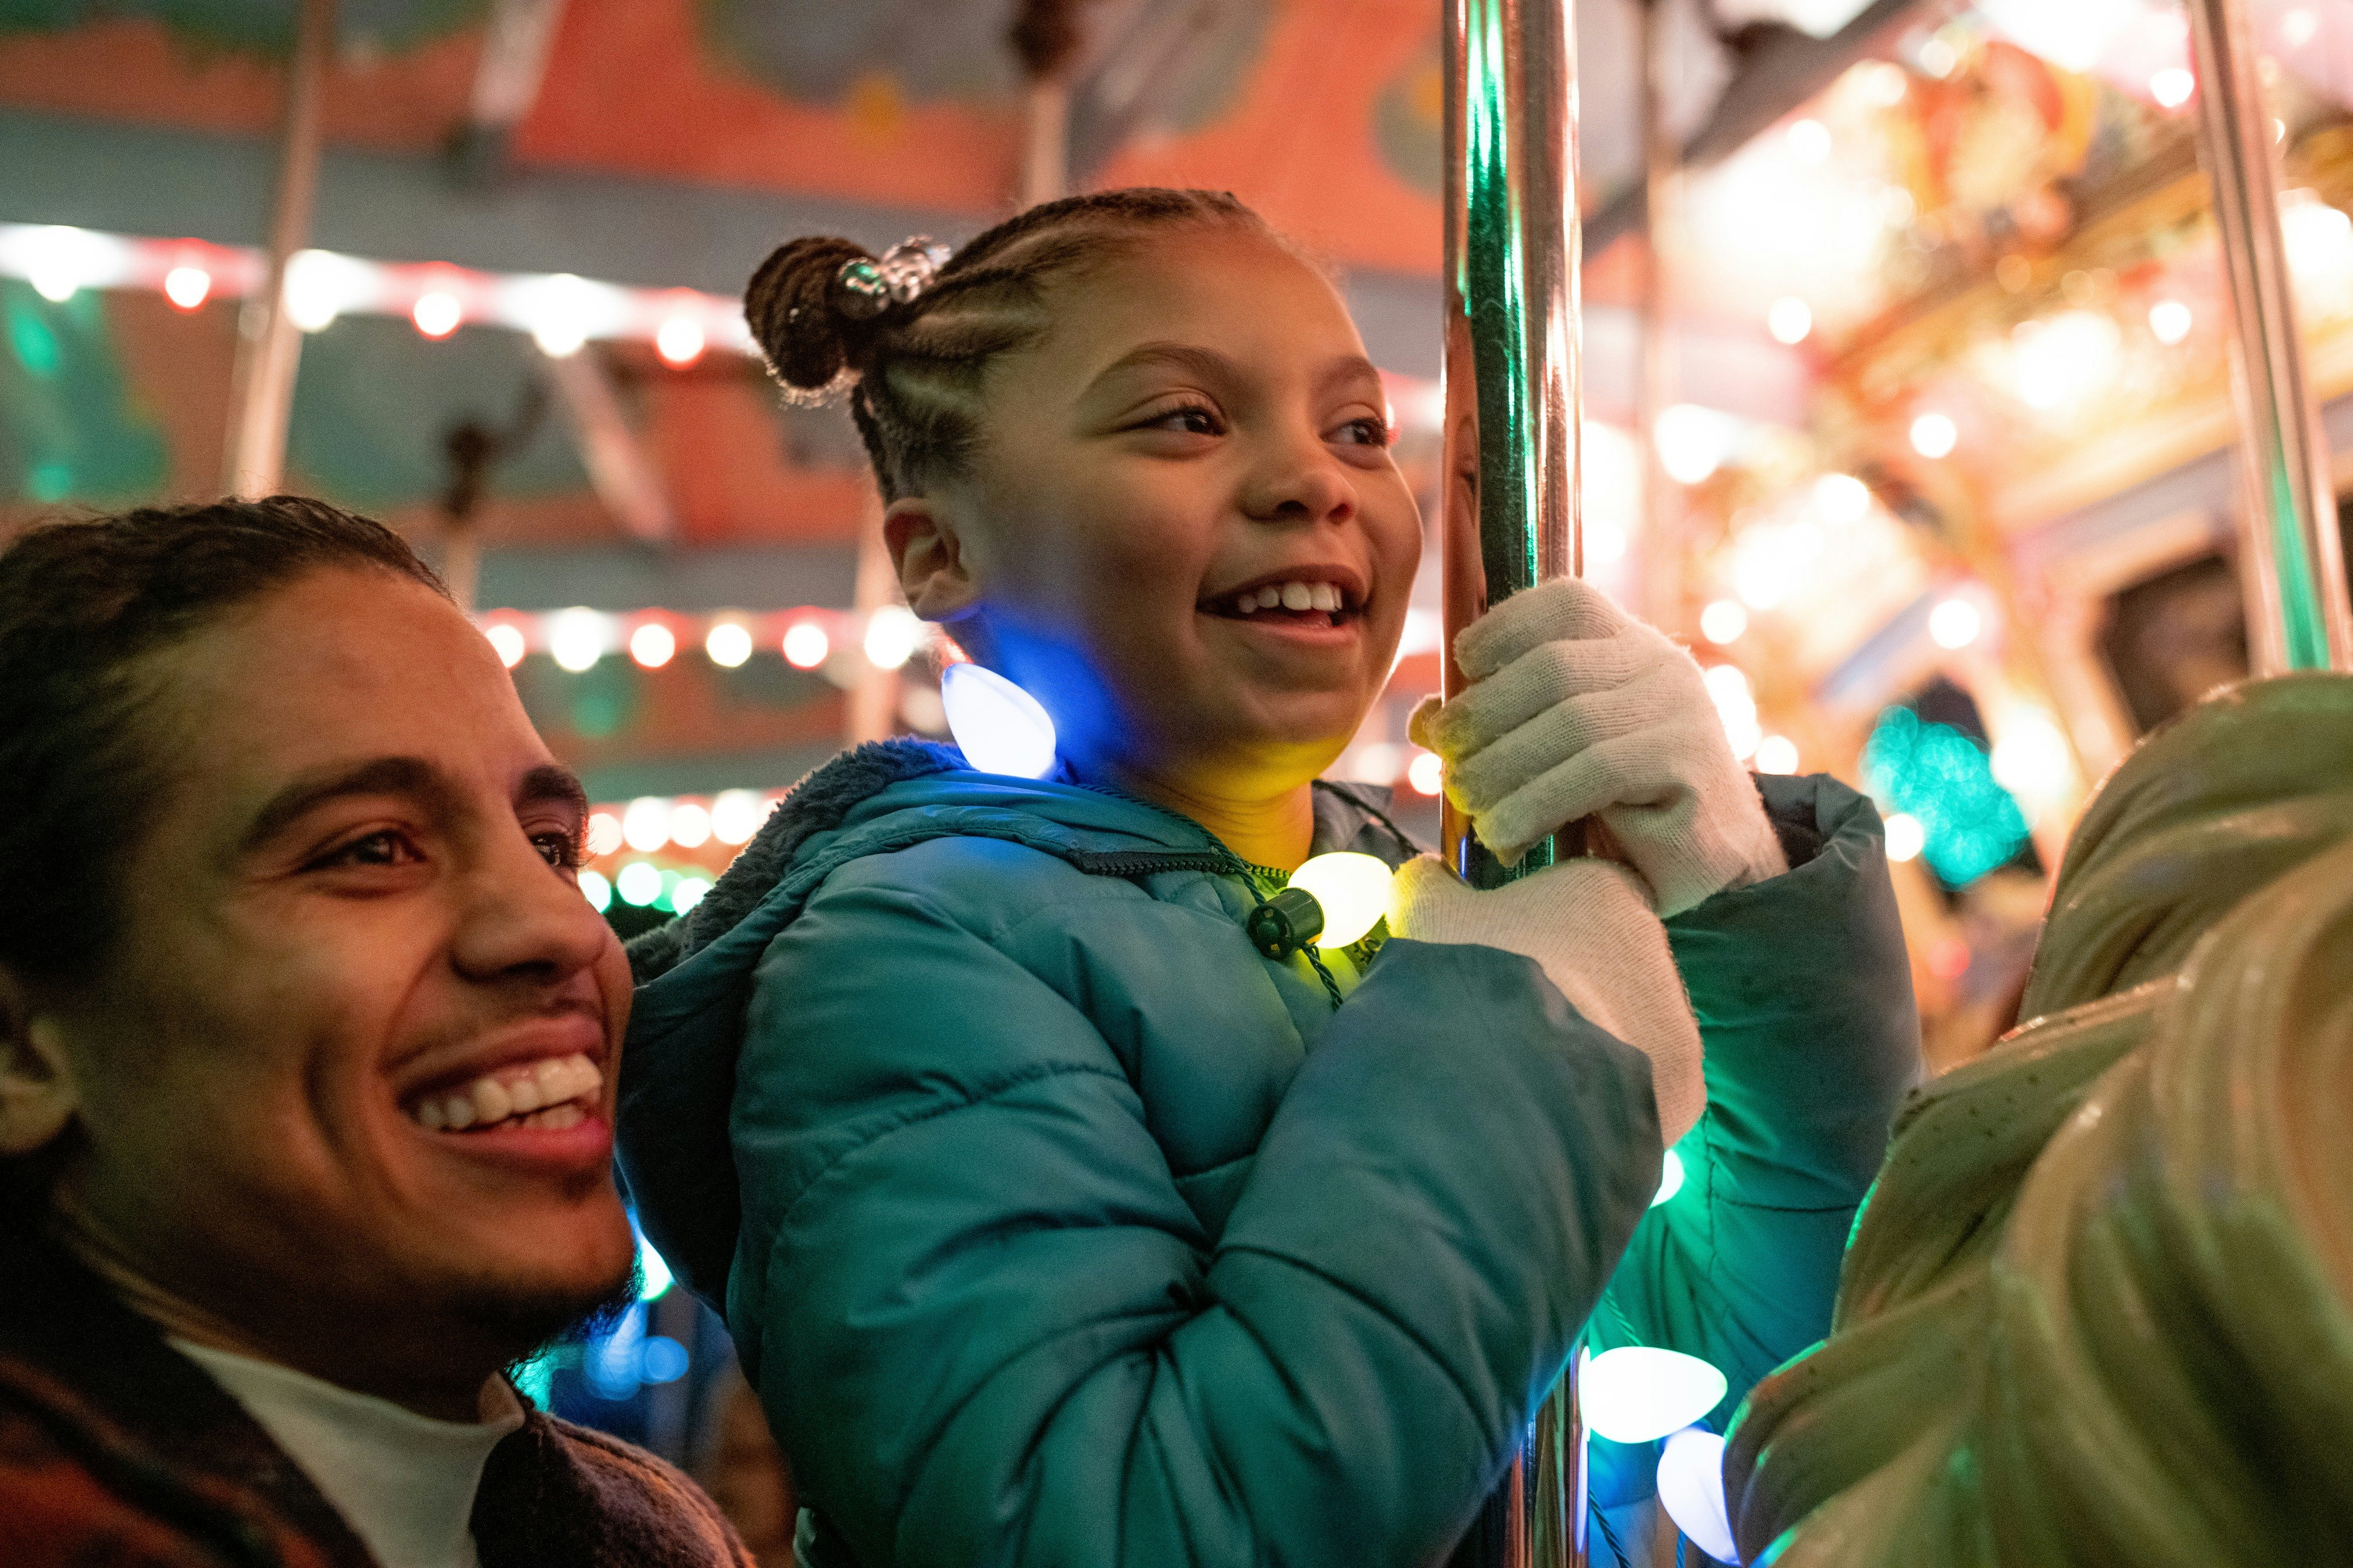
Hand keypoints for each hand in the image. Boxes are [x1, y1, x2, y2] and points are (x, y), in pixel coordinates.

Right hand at [1388, 855, 1703, 1144]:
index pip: (1583, 893)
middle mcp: (1656, 947)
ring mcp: (1678, 1021)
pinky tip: (1562, 1108)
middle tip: (1511, 1017)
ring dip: (1588, 1041)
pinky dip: (1605, 1094)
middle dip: (1568, 985)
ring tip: (1531, 1070)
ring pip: (1628, 1025)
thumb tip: (1425, 874)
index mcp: (1606, 889)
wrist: (1511, 1078)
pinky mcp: (1683, 1089)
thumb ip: (1428, 884)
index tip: (1504, 952)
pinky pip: (1641, 1086)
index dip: (1542, 921)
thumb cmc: (1474, 975)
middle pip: (1609, 961)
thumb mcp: (1426, 914)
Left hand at [1411, 579, 1787, 917]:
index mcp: (1629, 644)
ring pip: (1570, 722)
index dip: (1503, 625)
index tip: (1463, 667)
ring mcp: (1682, 712)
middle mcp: (1660, 665)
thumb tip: (1427, 720)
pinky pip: (1597, 773)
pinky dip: (1534, 804)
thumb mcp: (1555, 751)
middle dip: (1482, 713)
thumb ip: (1499, 724)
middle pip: (1552, 666)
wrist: (1710, 864)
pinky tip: (1504, 835)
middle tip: (1444, 758)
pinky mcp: (1689, 767)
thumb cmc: (1620, 804)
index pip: (1565, 602)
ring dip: (1500, 768)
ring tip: (1468, 804)